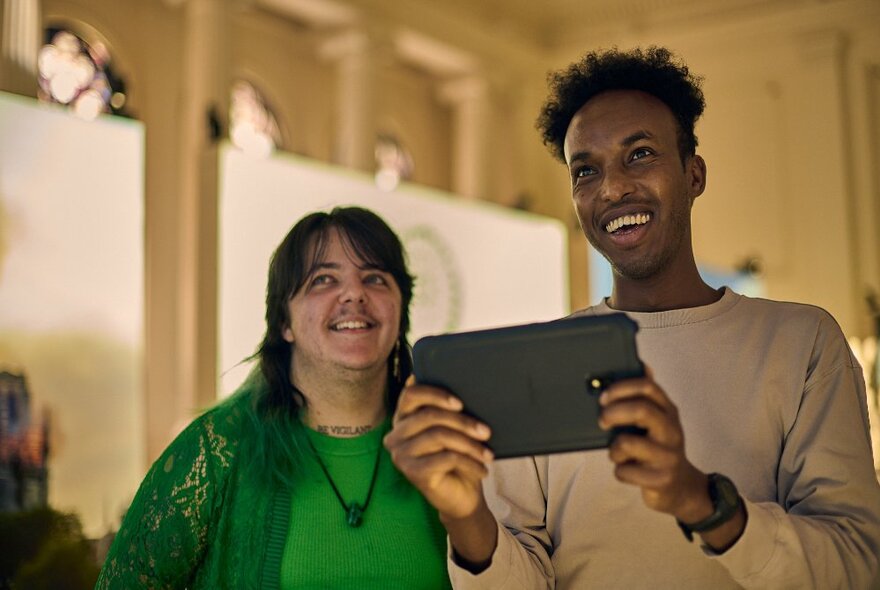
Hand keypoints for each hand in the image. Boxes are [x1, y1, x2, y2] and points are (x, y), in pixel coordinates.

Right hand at [384, 379, 499, 568]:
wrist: (461, 496)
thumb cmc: (459, 458)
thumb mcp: (456, 430)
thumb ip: (452, 410)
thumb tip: (465, 384)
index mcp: (404, 417)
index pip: (410, 394)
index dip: (435, 394)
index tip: (461, 403)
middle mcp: (396, 434)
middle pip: (429, 415)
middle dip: (462, 422)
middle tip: (486, 431)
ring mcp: (401, 454)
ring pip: (439, 436)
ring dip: (469, 445)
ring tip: (487, 454)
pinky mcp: (411, 472)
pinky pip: (445, 458)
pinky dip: (468, 462)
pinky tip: (482, 469)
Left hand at [597, 366, 709, 521]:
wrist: (681, 487)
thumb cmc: (659, 448)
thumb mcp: (657, 420)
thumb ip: (645, 397)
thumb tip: (643, 365)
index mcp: (668, 411)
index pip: (647, 387)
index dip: (621, 388)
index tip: (603, 397)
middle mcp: (671, 430)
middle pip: (641, 410)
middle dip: (614, 413)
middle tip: (602, 421)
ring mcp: (668, 456)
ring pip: (627, 443)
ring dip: (614, 449)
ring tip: (618, 454)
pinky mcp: (661, 479)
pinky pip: (625, 471)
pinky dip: (620, 471)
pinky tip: (628, 471)